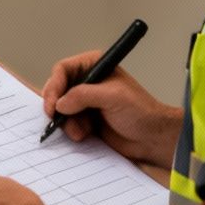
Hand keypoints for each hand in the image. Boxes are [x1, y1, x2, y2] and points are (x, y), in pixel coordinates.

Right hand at [41, 50, 182, 168]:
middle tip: (58, 119)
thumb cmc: (140, 112)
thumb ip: (84, 95)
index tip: (53, 105)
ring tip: (81, 130)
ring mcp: (85, 102)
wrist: (151, 137)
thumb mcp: (112, 97)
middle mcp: (87, 82)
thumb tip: (60, 103)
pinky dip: (71, 130)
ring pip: (59, 109)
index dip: (54, 86)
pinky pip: (66, 123)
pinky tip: (85, 134)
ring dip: (66, 122)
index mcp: (95, 66)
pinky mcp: (85, 119)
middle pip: (57, 89)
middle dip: (58, 107)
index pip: (63, 70)